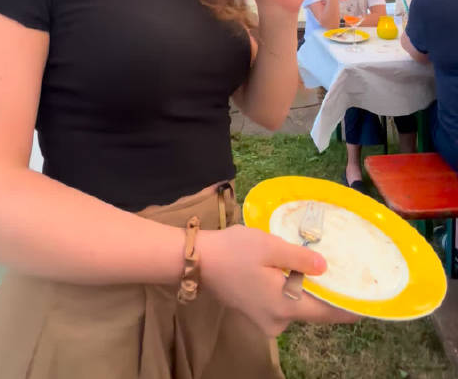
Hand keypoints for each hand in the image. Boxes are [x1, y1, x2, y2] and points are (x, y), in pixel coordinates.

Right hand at [198, 224, 355, 335]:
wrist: (197, 260)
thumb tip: (326, 268)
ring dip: (309, 290)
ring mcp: (265, 320)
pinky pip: (283, 304)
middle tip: (347, 274)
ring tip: (323, 267)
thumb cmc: (234, 251)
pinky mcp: (255, 313)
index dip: (348, 308)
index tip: (368, 302)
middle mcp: (278, 320)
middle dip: (329, 294)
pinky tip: (296, 272)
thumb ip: (300, 258)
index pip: (327, 313)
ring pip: (297, 306)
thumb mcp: (270, 246)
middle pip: (313, 310)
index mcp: (285, 305)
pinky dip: (292, 291)